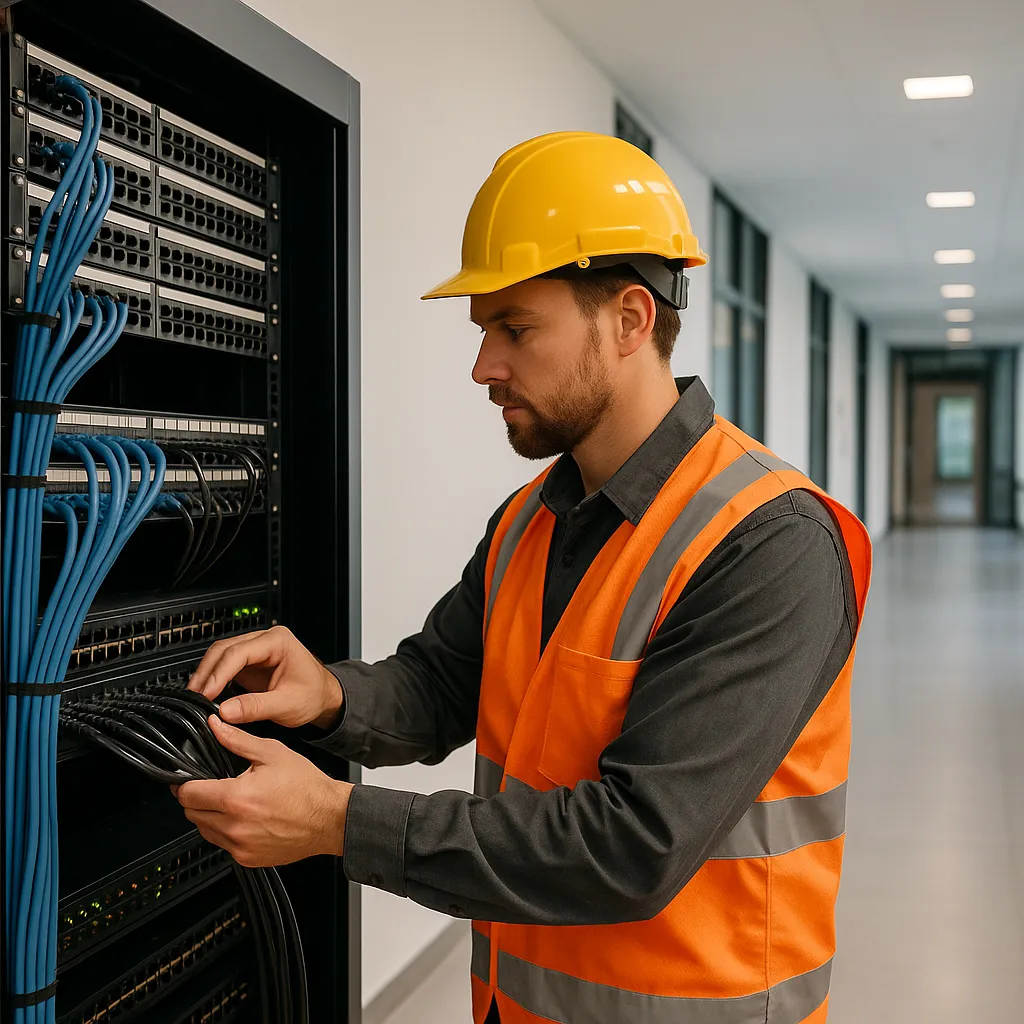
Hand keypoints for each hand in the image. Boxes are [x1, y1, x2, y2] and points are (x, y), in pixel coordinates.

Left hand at [174, 715, 352, 866]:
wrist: (330, 818)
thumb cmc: (306, 787)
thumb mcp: (272, 753)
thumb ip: (237, 741)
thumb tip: (216, 726)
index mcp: (237, 798)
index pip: (187, 795)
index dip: (184, 784)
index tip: (190, 779)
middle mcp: (235, 826)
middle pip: (191, 814)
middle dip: (197, 799)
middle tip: (215, 787)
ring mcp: (240, 846)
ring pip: (204, 831)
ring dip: (210, 816)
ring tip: (234, 802)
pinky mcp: (248, 859)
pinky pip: (223, 845)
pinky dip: (227, 832)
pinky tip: (246, 818)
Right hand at [187, 624, 342, 728]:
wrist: (323, 697)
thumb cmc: (313, 695)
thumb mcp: (287, 704)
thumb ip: (256, 707)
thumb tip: (225, 711)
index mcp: (278, 641)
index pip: (240, 652)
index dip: (220, 672)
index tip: (206, 693)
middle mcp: (265, 640)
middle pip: (225, 649)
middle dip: (208, 672)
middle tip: (195, 695)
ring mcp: (256, 650)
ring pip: (221, 655)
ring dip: (207, 674)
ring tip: (196, 696)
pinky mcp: (249, 662)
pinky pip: (224, 665)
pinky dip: (213, 678)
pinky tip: (206, 693)